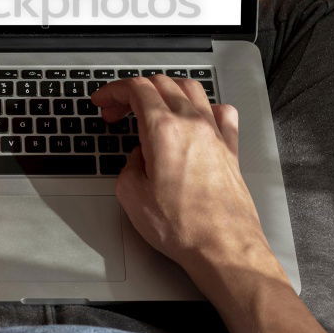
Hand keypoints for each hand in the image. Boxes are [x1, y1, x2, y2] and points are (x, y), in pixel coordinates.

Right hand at [91, 75, 274, 291]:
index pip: (136, 88)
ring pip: (191, 89)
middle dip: (133, 92)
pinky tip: (195, 119)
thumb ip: (128, 166)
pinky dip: (203, 107)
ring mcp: (215, 133)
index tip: (103, 101)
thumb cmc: (183, 228)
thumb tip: (137, 159)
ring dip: (166, 91)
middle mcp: (192, 123)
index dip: (113, 90)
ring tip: (152, 107)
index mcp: (164, 130)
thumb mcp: (131, 196)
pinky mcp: (230, 148)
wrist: (223, 248)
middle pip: (161, 83)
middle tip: (118, 111)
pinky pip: (220, 111)